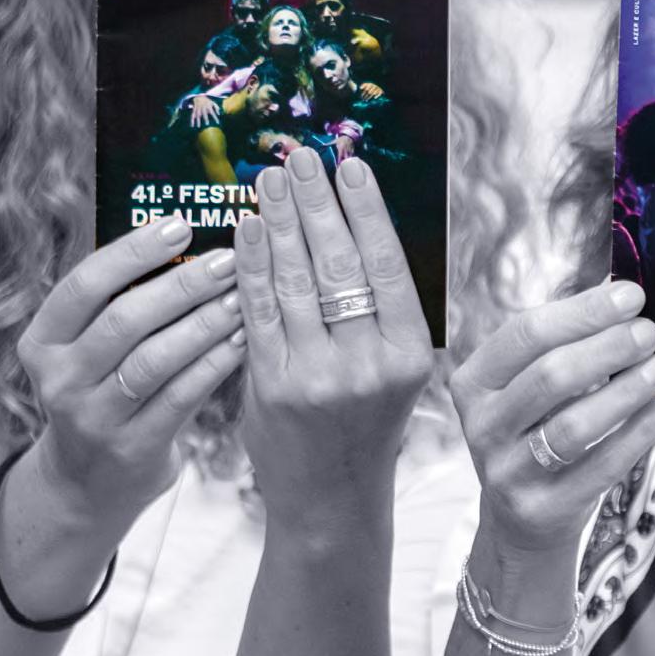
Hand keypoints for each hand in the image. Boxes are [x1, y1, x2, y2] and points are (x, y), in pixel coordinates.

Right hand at [17, 214, 248, 541]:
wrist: (86, 483)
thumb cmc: (101, 388)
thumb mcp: (86, 348)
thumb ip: (118, 300)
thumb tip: (186, 232)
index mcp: (42, 341)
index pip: (83, 285)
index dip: (132, 252)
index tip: (180, 225)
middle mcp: (59, 380)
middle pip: (124, 321)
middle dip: (182, 285)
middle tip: (229, 257)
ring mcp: (93, 419)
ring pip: (155, 360)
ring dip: (205, 322)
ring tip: (243, 295)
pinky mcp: (132, 448)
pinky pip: (181, 396)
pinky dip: (215, 363)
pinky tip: (244, 338)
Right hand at [188, 95, 220, 127]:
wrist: (199, 97)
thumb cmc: (207, 101)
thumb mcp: (213, 102)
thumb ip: (216, 108)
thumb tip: (218, 114)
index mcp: (208, 106)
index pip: (212, 113)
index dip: (215, 118)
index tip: (217, 123)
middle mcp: (203, 107)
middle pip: (204, 113)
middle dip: (205, 118)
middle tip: (207, 124)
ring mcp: (198, 109)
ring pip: (197, 115)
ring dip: (198, 121)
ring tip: (199, 127)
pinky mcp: (194, 110)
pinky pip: (192, 116)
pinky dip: (192, 121)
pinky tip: (192, 125)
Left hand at [232, 147, 433, 537]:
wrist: (331, 499)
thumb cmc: (363, 422)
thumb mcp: (393, 367)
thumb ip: (379, 306)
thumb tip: (351, 219)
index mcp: (409, 352)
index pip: (387, 263)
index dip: (367, 209)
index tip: (349, 165)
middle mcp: (369, 364)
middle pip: (339, 263)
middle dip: (315, 203)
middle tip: (299, 157)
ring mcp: (318, 378)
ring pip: (295, 282)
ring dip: (278, 223)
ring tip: (268, 180)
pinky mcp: (272, 390)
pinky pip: (259, 314)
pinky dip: (250, 267)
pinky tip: (245, 231)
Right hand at [450, 282, 654, 569]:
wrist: (523, 519)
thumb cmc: (537, 430)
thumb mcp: (532, 385)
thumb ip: (569, 340)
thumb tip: (623, 290)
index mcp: (474, 382)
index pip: (527, 333)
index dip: (583, 311)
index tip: (632, 295)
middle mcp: (482, 427)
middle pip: (550, 375)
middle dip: (609, 348)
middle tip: (651, 332)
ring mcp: (507, 473)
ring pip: (573, 426)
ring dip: (626, 390)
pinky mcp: (542, 509)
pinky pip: (600, 466)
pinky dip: (638, 432)